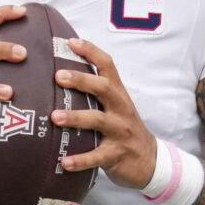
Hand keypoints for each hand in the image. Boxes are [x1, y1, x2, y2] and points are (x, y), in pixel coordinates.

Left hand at [55, 38, 159, 187]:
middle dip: (81, 80)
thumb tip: (62, 74)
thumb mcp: (116, 107)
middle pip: (103, 88)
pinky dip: (81, 159)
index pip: (108, 66)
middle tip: (58, 76)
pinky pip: (97, 156)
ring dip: (76, 117)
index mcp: (118, 94)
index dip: (91, 52)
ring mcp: (119, 131)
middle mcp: (120, 109)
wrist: (150, 161)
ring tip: (55, 117)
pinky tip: (64, 162)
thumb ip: (96, 93)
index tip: (71, 42)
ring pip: (98, 120)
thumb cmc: (124, 130)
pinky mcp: (116, 154)